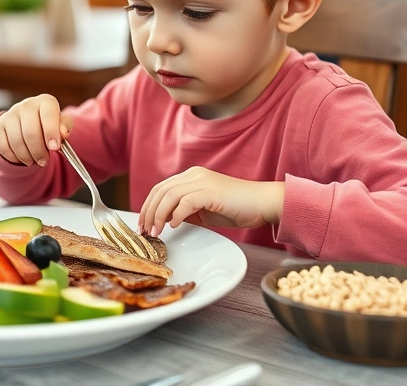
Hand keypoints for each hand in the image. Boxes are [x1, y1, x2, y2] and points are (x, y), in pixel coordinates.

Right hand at [0, 94, 71, 166]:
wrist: (30, 124)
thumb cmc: (49, 126)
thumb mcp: (61, 125)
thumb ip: (64, 129)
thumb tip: (63, 133)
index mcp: (45, 102)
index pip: (48, 114)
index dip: (51, 132)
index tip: (54, 148)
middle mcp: (27, 105)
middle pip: (30, 132)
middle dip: (38, 151)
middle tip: (44, 162)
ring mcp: (11, 114)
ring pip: (17, 141)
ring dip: (27, 156)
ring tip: (34, 161)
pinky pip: (4, 146)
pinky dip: (14, 157)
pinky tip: (22, 157)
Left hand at [138, 166, 284, 235]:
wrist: (263, 203)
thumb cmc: (236, 208)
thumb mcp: (204, 210)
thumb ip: (185, 211)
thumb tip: (166, 220)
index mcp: (191, 177)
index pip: (160, 189)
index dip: (147, 206)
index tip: (143, 225)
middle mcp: (194, 175)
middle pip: (160, 191)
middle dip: (148, 212)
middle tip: (145, 231)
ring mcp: (202, 181)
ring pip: (169, 195)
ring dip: (159, 215)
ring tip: (156, 232)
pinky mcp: (211, 191)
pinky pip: (186, 202)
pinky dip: (176, 214)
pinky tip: (174, 226)